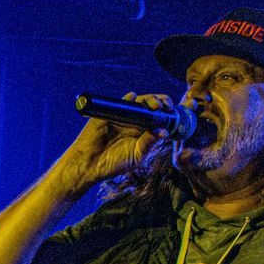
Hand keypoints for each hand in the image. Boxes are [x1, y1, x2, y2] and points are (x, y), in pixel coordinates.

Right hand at [59, 92, 178, 192]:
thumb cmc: (113, 164)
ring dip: (150, 99)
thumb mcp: (136, 156)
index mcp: (144, 131)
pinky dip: (128, 98)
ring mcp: (123, 116)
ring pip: (140, 101)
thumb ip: (149, 143)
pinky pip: (121, 102)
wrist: (88, 165)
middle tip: (166, 107)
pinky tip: (134, 98)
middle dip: (162, 102)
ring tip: (155, 105)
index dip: (169, 113)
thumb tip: (164, 131)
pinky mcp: (109, 113)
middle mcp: (135, 121)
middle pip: (153, 105)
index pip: (161, 117)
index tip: (175, 113)